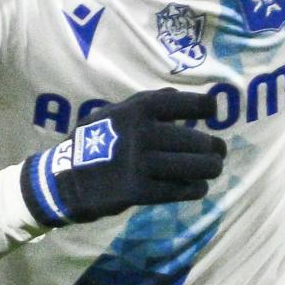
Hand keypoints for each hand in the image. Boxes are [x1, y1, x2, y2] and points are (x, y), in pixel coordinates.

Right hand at [17, 86, 225, 226]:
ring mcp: (141, 163)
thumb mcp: (112, 112)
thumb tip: (176, 94)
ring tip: (214, 168)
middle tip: (219, 151)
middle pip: (197, 141)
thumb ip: (145, 103)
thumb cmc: (93, 142)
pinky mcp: (140, 191)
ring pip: (194, 167)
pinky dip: (194, 189)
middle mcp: (143, 133)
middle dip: (214, 147)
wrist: (65, 179)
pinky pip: (180, 190)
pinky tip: (198, 188)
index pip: (187, 104)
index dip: (206, 108)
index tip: (213, 113)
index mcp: (138, 109)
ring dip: (210, 169)